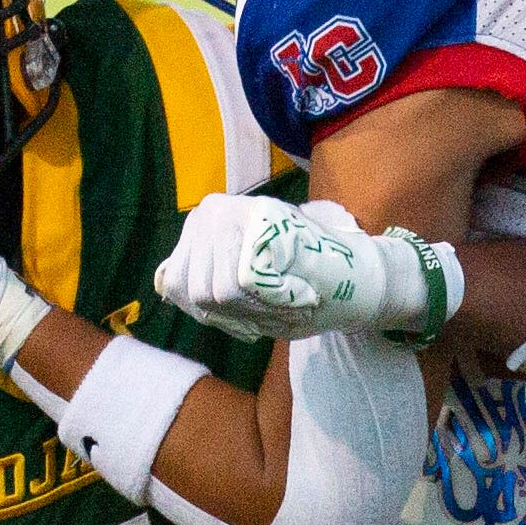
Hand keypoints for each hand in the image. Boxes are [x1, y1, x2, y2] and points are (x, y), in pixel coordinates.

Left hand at [156, 193, 457, 341]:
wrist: (361, 278)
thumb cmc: (302, 287)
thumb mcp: (240, 288)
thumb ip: (204, 281)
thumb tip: (164, 285)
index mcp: (203, 224)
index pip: (176, 286)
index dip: (213, 312)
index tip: (253, 307)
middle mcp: (213, 211)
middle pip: (197, 291)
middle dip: (236, 313)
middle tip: (277, 300)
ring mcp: (236, 211)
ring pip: (216, 291)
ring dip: (255, 308)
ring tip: (286, 293)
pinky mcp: (260, 219)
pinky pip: (241, 285)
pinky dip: (271, 301)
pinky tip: (296, 291)